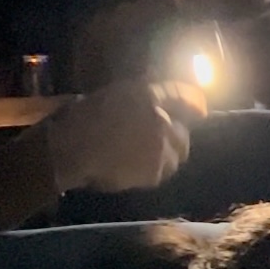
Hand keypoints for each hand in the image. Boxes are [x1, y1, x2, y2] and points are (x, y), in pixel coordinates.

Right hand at [47, 81, 191, 193]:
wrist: (68, 150)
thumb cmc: (78, 119)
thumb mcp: (109, 95)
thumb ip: (136, 97)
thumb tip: (152, 96)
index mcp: (147, 96)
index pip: (185, 96)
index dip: (195, 103)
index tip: (201, 110)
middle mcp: (160, 120)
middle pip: (182, 134)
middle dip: (173, 139)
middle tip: (153, 143)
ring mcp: (160, 147)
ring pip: (175, 157)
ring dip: (164, 157)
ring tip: (139, 158)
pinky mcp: (154, 171)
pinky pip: (159, 173)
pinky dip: (150, 173)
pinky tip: (130, 170)